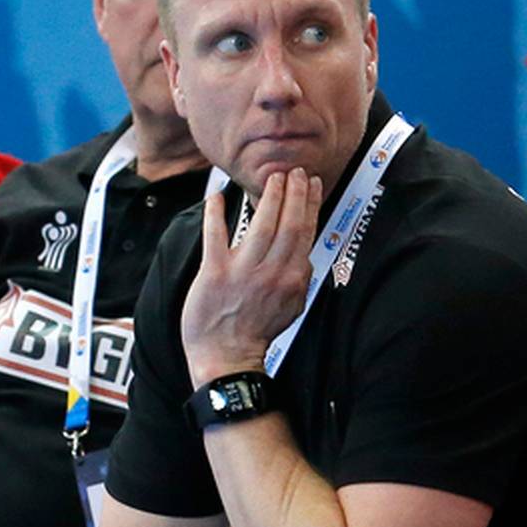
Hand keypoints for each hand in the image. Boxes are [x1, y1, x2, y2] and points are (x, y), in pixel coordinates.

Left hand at [179, 170, 322, 386]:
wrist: (228, 356)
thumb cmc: (258, 331)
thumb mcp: (292, 307)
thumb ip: (299, 279)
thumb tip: (304, 255)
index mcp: (292, 278)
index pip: (304, 233)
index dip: (308, 204)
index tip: (311, 183)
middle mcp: (272, 272)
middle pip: (288, 224)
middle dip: (293, 193)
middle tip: (294, 171)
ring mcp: (243, 271)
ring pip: (261, 225)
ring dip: (268, 197)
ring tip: (272, 177)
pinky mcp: (214, 272)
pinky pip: (216, 235)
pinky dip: (216, 214)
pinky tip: (216, 195)